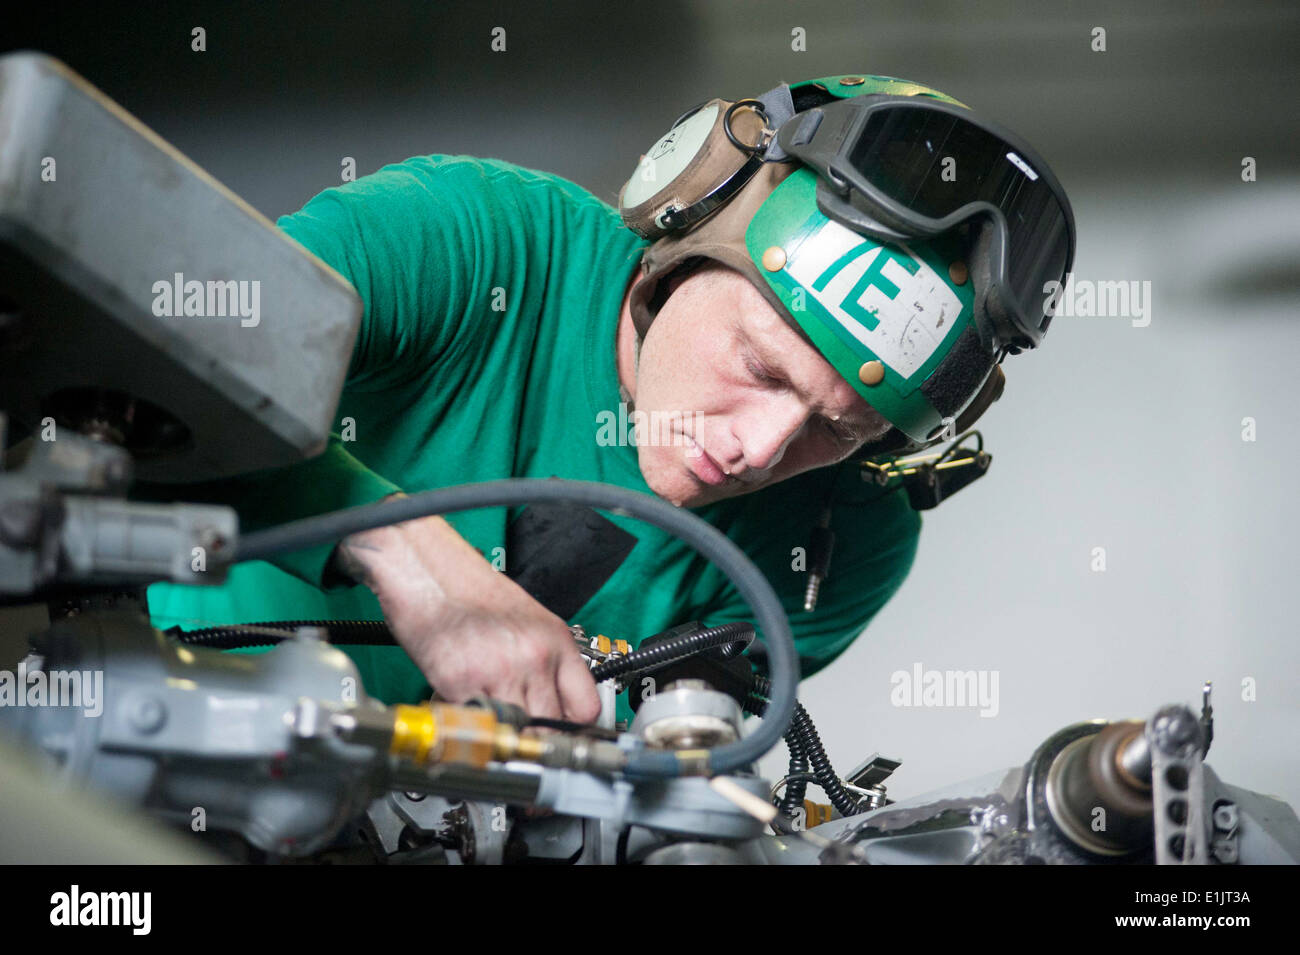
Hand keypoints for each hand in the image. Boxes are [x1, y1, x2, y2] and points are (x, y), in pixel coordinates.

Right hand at [334, 513, 600, 722]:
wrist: (429, 572)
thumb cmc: (471, 592)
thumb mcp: (530, 621)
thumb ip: (547, 663)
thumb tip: (557, 706)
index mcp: (556, 641)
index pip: (586, 709)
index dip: (576, 733)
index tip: (566, 744)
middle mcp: (534, 658)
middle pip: (553, 730)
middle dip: (539, 743)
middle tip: (526, 750)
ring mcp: (499, 672)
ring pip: (516, 735)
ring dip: (505, 742)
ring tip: (496, 736)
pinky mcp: (461, 684)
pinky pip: (476, 724)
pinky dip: (472, 728)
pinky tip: (467, 715)